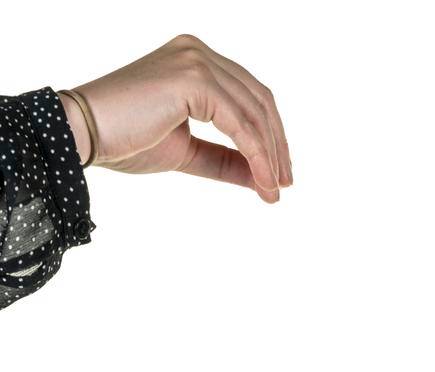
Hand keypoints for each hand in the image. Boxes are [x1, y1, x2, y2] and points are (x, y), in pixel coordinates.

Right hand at [58, 34, 291, 202]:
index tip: (278, 173)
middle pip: (258, 99)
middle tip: (282, 184)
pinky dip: (256, 155)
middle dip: (276, 145)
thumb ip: (224, 159)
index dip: (269, 135)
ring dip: (269, 155)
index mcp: (194, 60)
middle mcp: (198, 52)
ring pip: (254, 111)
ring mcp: (196, 60)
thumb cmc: (125, 141)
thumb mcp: (187, 153)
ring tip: (273, 190)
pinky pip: (239, 123)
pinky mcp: (193, 78)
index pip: (248, 95)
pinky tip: (262, 182)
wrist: (85, 134)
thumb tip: (262, 178)